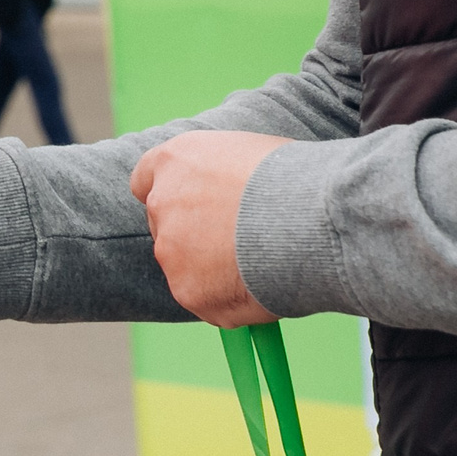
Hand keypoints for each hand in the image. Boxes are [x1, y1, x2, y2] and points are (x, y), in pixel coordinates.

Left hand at [128, 131, 290, 326]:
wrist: (310, 218)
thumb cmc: (295, 178)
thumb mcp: (248, 154)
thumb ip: (221, 176)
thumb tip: (229, 197)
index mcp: (174, 160)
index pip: (146, 180)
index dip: (172, 196)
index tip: (193, 207)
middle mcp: (161, 202)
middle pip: (166, 227)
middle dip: (194, 237)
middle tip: (238, 243)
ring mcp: (170, 249)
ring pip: (185, 267)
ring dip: (213, 271)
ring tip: (261, 264)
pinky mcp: (187, 290)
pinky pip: (207, 301)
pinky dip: (231, 300)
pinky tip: (262, 286)